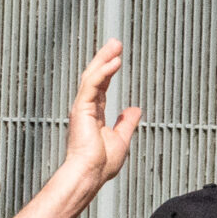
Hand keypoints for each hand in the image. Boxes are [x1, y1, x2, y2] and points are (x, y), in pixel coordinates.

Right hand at [64, 40, 142, 184]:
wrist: (90, 174)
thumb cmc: (101, 164)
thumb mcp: (121, 139)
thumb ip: (126, 123)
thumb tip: (134, 110)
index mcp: (93, 116)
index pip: (101, 87)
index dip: (108, 71)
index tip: (116, 57)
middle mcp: (85, 109)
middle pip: (95, 77)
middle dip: (104, 58)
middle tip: (114, 43)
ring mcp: (82, 108)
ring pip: (92, 76)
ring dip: (103, 59)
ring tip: (115, 45)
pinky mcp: (81, 109)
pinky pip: (92, 84)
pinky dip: (103, 71)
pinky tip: (114, 61)